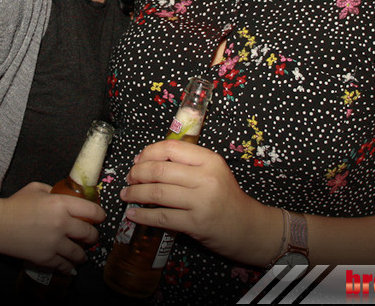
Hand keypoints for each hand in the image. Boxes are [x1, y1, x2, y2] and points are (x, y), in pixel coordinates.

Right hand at [0, 182, 104, 273]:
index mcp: (61, 204)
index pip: (92, 211)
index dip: (100, 215)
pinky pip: (64, 266)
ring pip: (80, 253)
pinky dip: (70, 268)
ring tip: (83, 255)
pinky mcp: (45, 258)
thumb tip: (67, 197)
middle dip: (93, 236)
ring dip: (84, 254)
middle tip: (92, 237)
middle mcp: (62, 223)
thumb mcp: (37, 188)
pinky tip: (72, 268)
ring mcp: (54, 243)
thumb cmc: (15, 203)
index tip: (100, 218)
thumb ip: (55, 191)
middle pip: (89, 233)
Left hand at [120, 139, 280, 265]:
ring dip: (136, 193)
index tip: (138, 160)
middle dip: (137, 173)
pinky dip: (142, 216)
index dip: (149, 152)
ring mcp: (201, 201)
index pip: (172, 147)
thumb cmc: (226, 198)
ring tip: (126, 195)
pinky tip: (133, 214)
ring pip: (158, 193)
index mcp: (210, 160)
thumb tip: (148, 160)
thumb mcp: (213, 172)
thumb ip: (188, 163)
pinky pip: (162, 217)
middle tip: (129, 178)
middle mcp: (206, 178)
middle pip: (160, 170)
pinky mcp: (196, 223)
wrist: (248, 227)